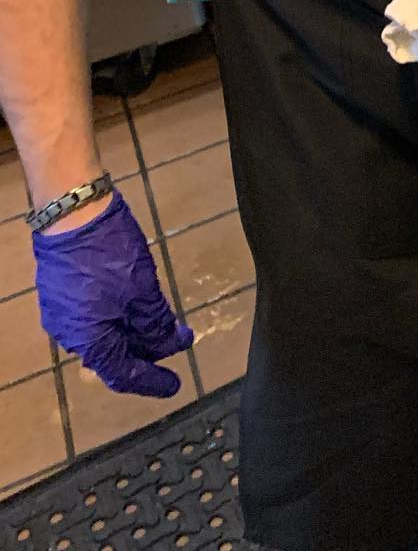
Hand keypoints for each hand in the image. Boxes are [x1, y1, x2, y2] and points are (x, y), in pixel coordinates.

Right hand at [33, 193, 193, 396]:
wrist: (72, 211)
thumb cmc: (109, 253)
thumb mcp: (142, 291)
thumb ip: (156, 324)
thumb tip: (171, 344)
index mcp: (89, 341)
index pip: (123, 375)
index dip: (152, 381)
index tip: (175, 385)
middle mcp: (70, 334)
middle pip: (113, 354)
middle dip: (147, 350)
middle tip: (175, 340)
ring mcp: (63, 311)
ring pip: (104, 332)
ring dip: (134, 330)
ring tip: (161, 319)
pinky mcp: (62, 290)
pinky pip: (94, 314)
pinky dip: (119, 314)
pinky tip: (137, 300)